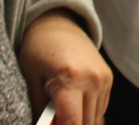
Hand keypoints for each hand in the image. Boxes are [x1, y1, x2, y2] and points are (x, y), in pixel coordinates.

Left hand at [18, 9, 110, 124]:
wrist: (57, 24)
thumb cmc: (38, 51)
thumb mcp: (30, 80)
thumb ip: (39, 111)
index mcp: (70, 79)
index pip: (72, 123)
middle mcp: (92, 79)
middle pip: (85, 124)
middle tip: (53, 118)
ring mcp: (103, 79)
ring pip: (94, 120)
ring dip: (79, 121)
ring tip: (62, 109)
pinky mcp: (108, 79)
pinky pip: (100, 110)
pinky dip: (86, 114)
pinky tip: (73, 105)